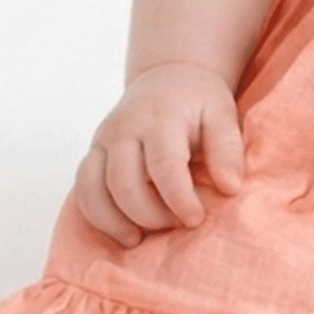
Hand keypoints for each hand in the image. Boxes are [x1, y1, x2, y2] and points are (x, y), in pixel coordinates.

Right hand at [73, 62, 245, 248]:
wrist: (166, 76)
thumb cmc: (198, 100)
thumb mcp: (222, 114)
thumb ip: (227, 149)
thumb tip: (230, 187)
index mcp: (160, 118)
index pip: (163, 165)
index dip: (179, 199)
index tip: (196, 219)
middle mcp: (124, 129)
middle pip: (124, 183)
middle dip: (150, 215)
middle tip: (176, 224)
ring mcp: (103, 141)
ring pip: (94, 189)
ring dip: (118, 221)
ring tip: (143, 237)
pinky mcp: (92, 154)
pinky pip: (83, 191)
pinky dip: (98, 217)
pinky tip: (124, 231)